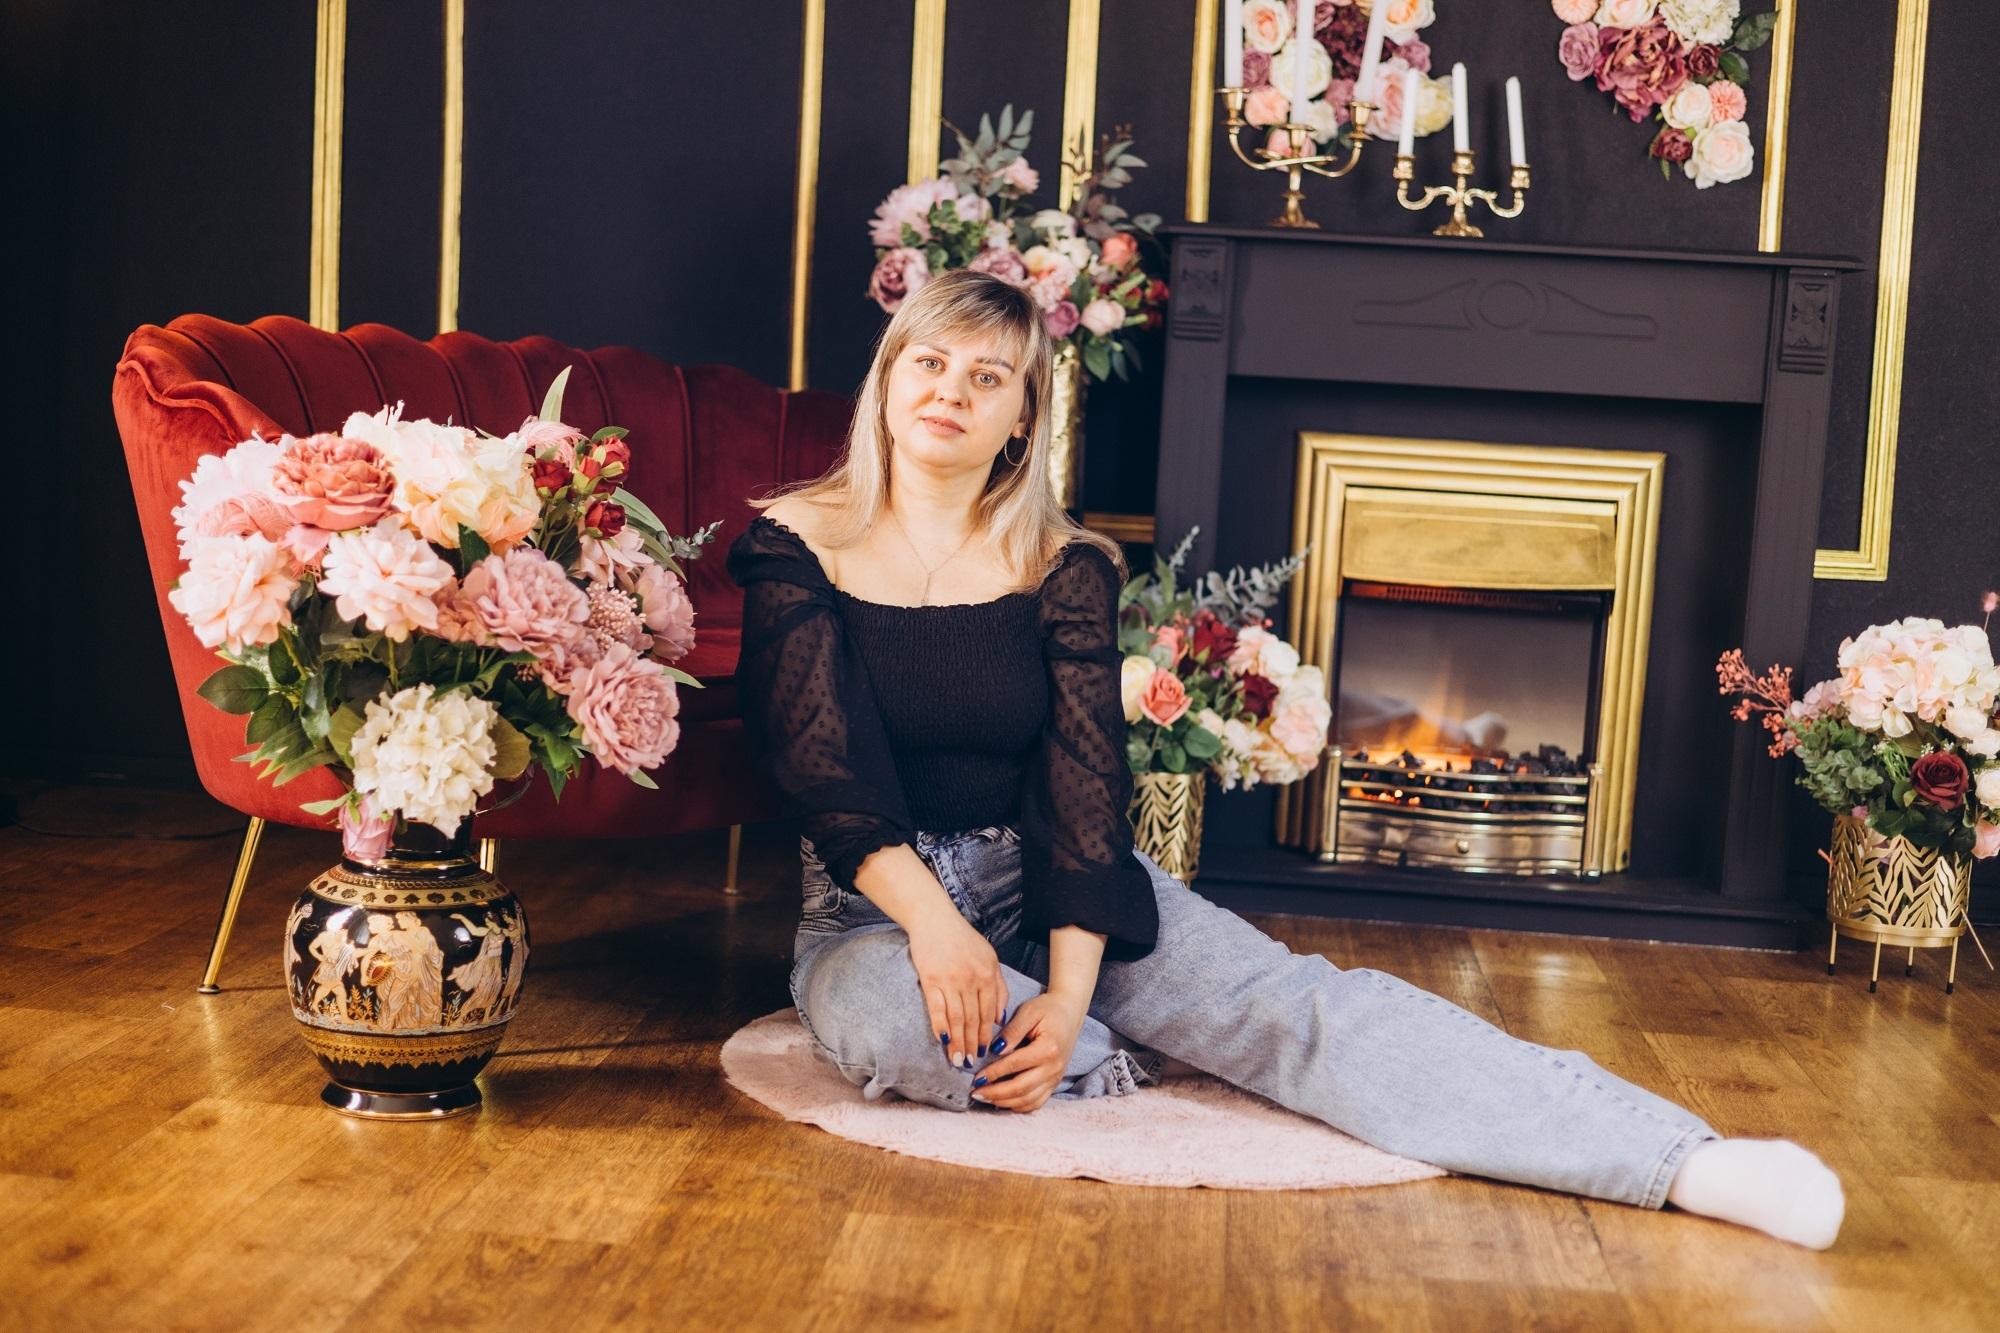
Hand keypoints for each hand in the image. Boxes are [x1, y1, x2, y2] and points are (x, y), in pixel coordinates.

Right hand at [906, 913, 1007, 1070]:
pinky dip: (939, 1026)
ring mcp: (951, 980)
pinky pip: (936, 1008)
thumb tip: (1000, 1018)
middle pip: (974, 1019)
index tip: (986, 1053)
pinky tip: (942, 1040)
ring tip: (957, 1059)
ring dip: (957, 1041)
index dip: (987, 1035)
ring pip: (957, 1018)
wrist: (934, 918)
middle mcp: (972, 979)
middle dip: (973, 1044)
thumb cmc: (963, 938)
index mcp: (988, 975)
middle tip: (972, 1064)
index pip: (989, 1013)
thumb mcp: (990, 958)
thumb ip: (998, 987)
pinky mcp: (931, 979)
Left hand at [970, 990, 1088, 1112]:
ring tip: (984, 1098)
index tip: (975, 1077)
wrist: (1070, 1013)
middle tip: (975, 1093)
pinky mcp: (1054, 1083)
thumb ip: (1012, 1031)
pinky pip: (1036, 1103)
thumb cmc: (1047, 1009)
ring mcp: (1056, 1078)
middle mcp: (1054, 1068)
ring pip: (1028, 1100)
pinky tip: (1002, 1102)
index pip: (1015, 1064)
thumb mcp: (1029, 1011)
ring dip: (1004, 1102)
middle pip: (1021, 1088)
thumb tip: (995, 1050)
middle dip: (995, 1093)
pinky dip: (1018, 1106)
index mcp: (1048, 1048)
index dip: (993, 1072)